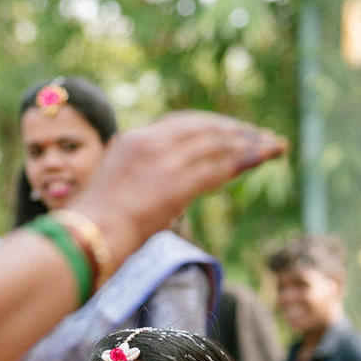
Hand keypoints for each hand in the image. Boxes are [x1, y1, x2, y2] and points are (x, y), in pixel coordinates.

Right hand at [68, 112, 284, 266]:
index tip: (234, 131)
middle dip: (238, 130)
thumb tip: (151, 186)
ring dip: (250, 143)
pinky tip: (265, 158)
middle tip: (262, 136)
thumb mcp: (114, 186)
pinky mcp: (177, 185)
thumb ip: (136, 176)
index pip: (182, 123)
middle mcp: (151, 143)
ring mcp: (164, 162)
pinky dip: (246, 160)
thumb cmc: (95, 224)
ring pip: (218, 143)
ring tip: (274, 146)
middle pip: (205, 127)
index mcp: (134, 139)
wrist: (86, 237)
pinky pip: (220, 167)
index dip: (213, 126)